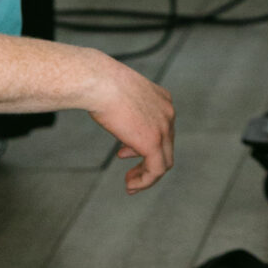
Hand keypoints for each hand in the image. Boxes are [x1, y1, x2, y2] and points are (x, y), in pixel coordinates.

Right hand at [81, 54, 175, 193]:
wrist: (99, 82)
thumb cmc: (101, 84)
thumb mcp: (120, 96)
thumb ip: (127, 112)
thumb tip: (121, 125)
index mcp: (162, 99)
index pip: (162, 129)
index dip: (145, 144)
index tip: (125, 152)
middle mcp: (167, 112)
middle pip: (166, 146)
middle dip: (148, 162)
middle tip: (131, 174)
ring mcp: (163, 128)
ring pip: (164, 161)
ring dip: (147, 176)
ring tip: (130, 183)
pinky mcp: (153, 142)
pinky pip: (156, 170)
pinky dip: (144, 181)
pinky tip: (130, 185)